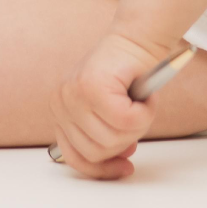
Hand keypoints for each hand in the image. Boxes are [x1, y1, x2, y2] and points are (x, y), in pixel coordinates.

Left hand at [49, 30, 175, 178]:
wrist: (137, 39)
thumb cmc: (126, 75)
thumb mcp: (108, 112)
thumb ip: (105, 136)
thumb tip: (117, 160)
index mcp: (60, 112)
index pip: (73, 157)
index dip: (103, 168)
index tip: (124, 167)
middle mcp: (61, 103)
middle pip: (97, 152)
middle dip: (125, 141)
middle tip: (137, 118)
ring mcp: (74, 94)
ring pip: (113, 138)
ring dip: (138, 126)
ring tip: (141, 105)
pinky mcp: (93, 86)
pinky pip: (127, 121)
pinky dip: (144, 113)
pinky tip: (146, 98)